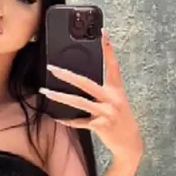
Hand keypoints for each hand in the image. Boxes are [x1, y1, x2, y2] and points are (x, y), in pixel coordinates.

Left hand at [39, 29, 143, 165]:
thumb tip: (82, 80)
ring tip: (46, 92)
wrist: (130, 142)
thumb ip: (104, 89)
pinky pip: (79, 122)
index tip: (102, 33)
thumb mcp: (117, 100)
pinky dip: (67, 120)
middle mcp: (112, 99)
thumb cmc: (120, 118)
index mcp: (117, 89)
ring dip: (59, 97)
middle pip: (86, 83)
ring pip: (79, 102)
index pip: (113, 65)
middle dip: (67, 75)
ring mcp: (106, 113)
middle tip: (52, 68)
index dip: (108, 48)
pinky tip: (56, 117)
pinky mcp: (100, 126)